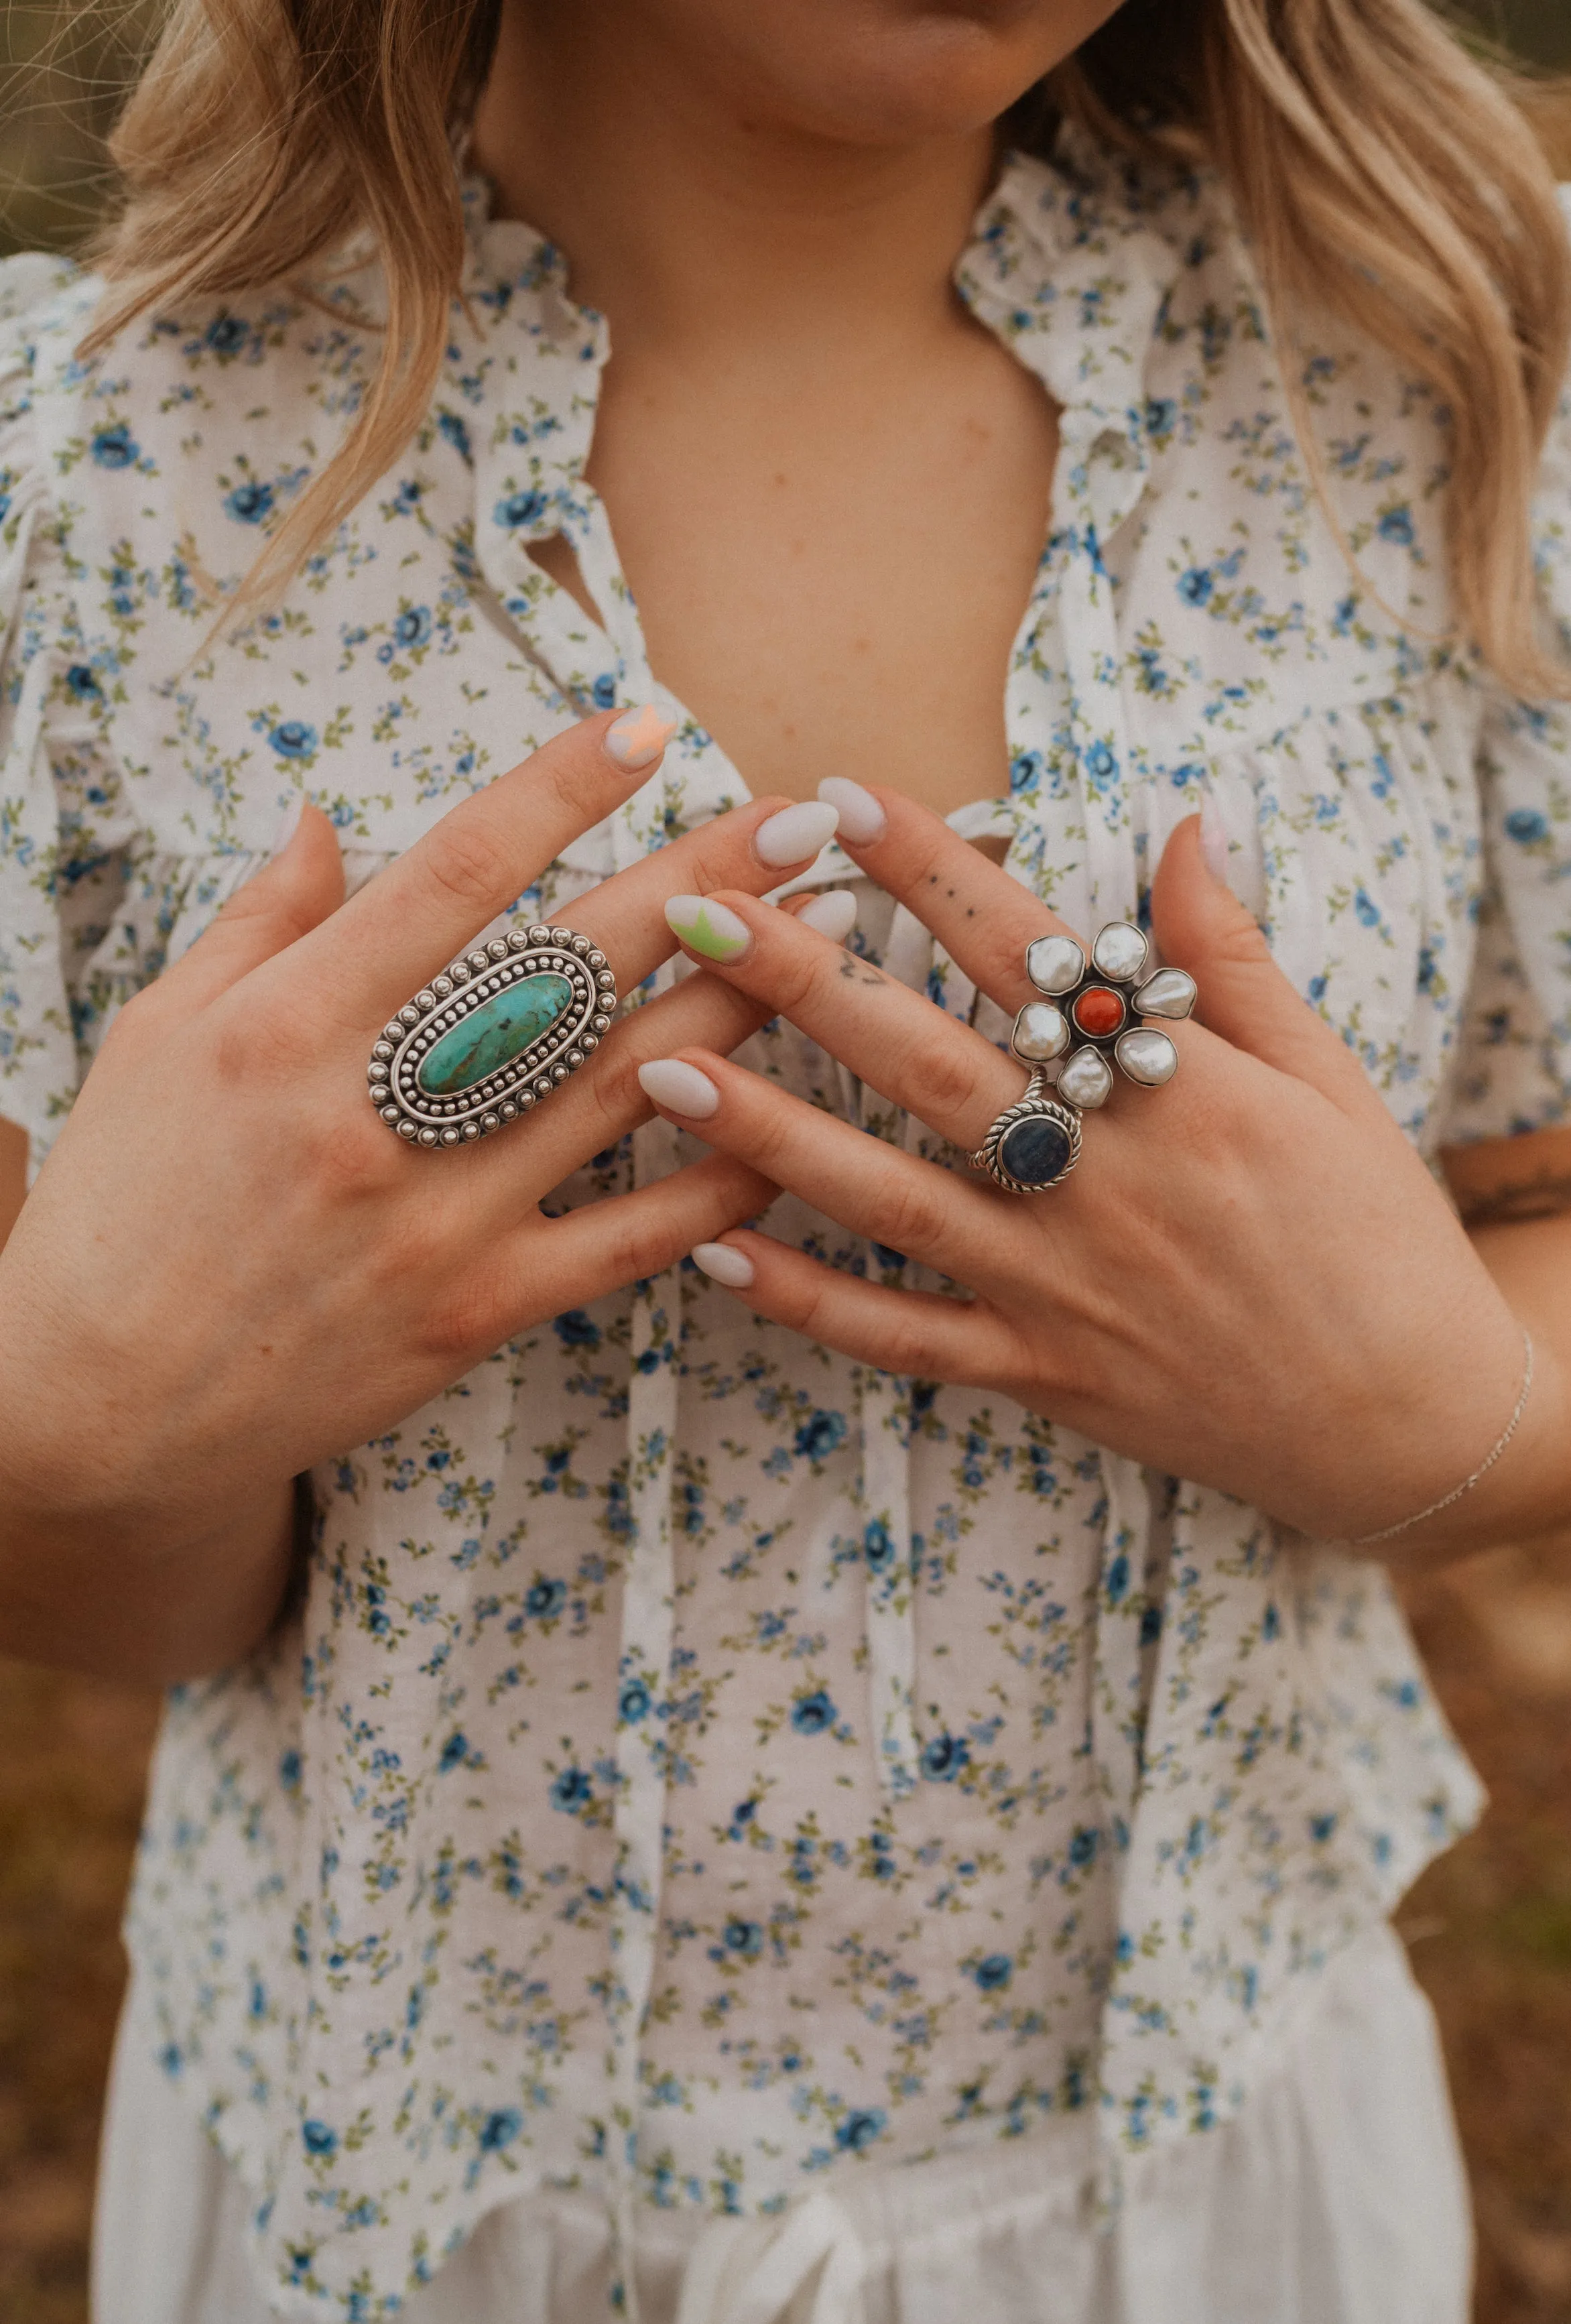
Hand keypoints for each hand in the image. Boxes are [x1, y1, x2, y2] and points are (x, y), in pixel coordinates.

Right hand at [0, 712, 839, 1671]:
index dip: (557, 791)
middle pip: (569, 970)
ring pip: (621, 1090)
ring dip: (739, 1005)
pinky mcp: (473, 1312)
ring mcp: (435, 1220)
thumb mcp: (157, 1038)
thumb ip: (258, 923)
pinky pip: (624, 1240)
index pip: (449, 876)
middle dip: (700, 883)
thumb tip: (324, 818)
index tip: (644, 724)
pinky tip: (793, 1126)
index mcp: (288, 1025)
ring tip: (829, 936)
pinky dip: (712, 1186)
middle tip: (802, 815)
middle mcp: (373, 1114)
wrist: (98, 1407)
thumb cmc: (126, 1205)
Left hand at [637, 784, 1566, 1551]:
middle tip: (697, 913)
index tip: (841, 799)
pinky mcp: (1040, 1377)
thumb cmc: (1378, 1238)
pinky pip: (904, 1342)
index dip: (932, 870)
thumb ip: (1234, 959)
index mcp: (1183, 1094)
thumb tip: (1181, 827)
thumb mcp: (1330, 1081)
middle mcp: (1108, 1183)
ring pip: (891, 1201)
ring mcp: (1063, 1289)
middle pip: (932, 1065)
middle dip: (807, 983)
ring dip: (769, 1136)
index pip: (1034, 956)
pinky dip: (808, 1304)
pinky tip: (711, 1256)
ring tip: (660, 1069)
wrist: (1413, 1427)